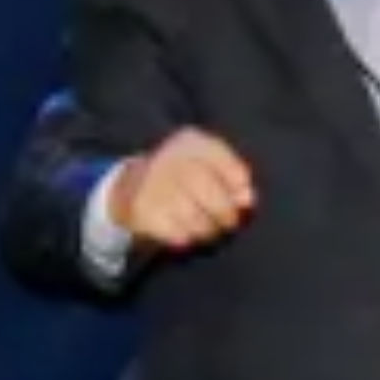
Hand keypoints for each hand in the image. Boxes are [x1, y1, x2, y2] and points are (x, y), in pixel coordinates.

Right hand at [110, 130, 260, 254]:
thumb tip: (248, 200)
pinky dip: (187, 237)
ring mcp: (153, 185)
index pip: (219, 156)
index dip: (237, 179)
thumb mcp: (208, 166)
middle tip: (228, 221)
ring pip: (195, 218)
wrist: (132, 187)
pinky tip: (185, 231)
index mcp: (189, 142)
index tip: (245, 197)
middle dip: (226, 212)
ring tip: (207, 228)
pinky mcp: (143, 211)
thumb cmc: (184, 176)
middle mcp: (169, 159)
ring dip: (208, 229)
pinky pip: (178, 234)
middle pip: (208, 190)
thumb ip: (233, 178)